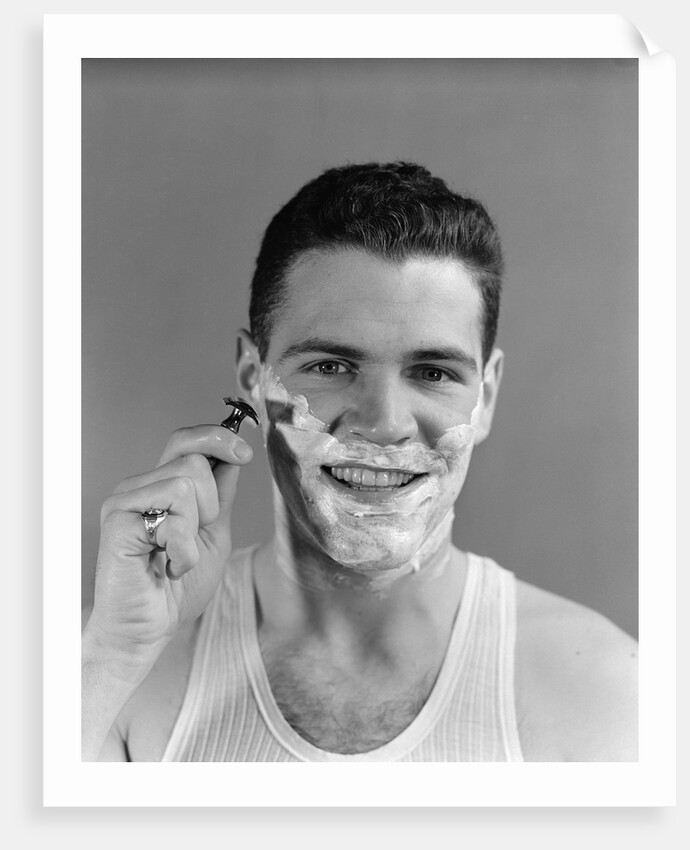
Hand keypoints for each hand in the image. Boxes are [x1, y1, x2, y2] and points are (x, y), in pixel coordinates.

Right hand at [85, 424, 253, 663]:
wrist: (148, 629)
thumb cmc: (177, 587)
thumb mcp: (214, 532)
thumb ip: (221, 494)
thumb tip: (235, 453)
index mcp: (161, 485)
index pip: (187, 440)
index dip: (219, 437)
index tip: (245, 454)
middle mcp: (141, 486)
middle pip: (195, 460)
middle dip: (211, 504)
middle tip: (192, 538)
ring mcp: (125, 500)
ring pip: (186, 482)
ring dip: (194, 530)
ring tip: (176, 554)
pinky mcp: (118, 519)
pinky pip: (173, 514)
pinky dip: (183, 549)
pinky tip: (166, 566)